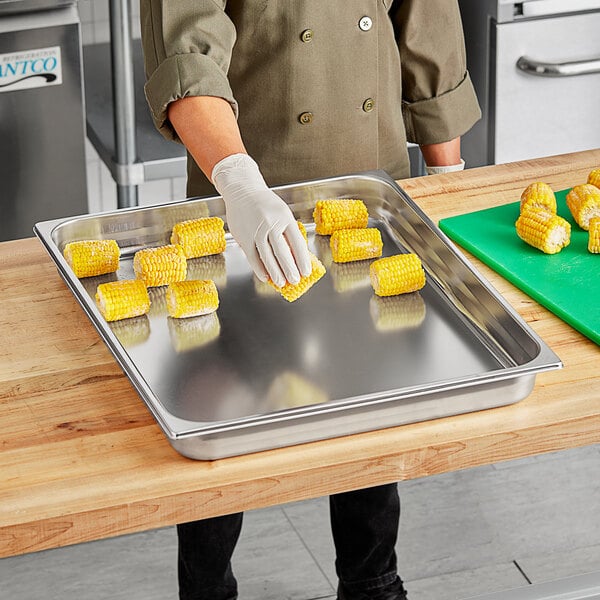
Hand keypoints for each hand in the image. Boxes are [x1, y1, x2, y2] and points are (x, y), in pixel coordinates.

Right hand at [212, 154, 311, 286]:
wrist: (242, 190)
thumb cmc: (265, 203)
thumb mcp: (282, 212)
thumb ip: (288, 232)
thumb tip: (296, 256)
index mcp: (285, 217)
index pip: (297, 242)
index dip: (302, 259)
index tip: (306, 272)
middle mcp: (271, 224)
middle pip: (282, 252)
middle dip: (290, 269)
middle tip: (295, 280)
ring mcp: (256, 231)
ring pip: (267, 256)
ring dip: (275, 272)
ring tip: (281, 282)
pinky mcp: (244, 237)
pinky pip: (252, 256)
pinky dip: (259, 269)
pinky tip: (266, 277)